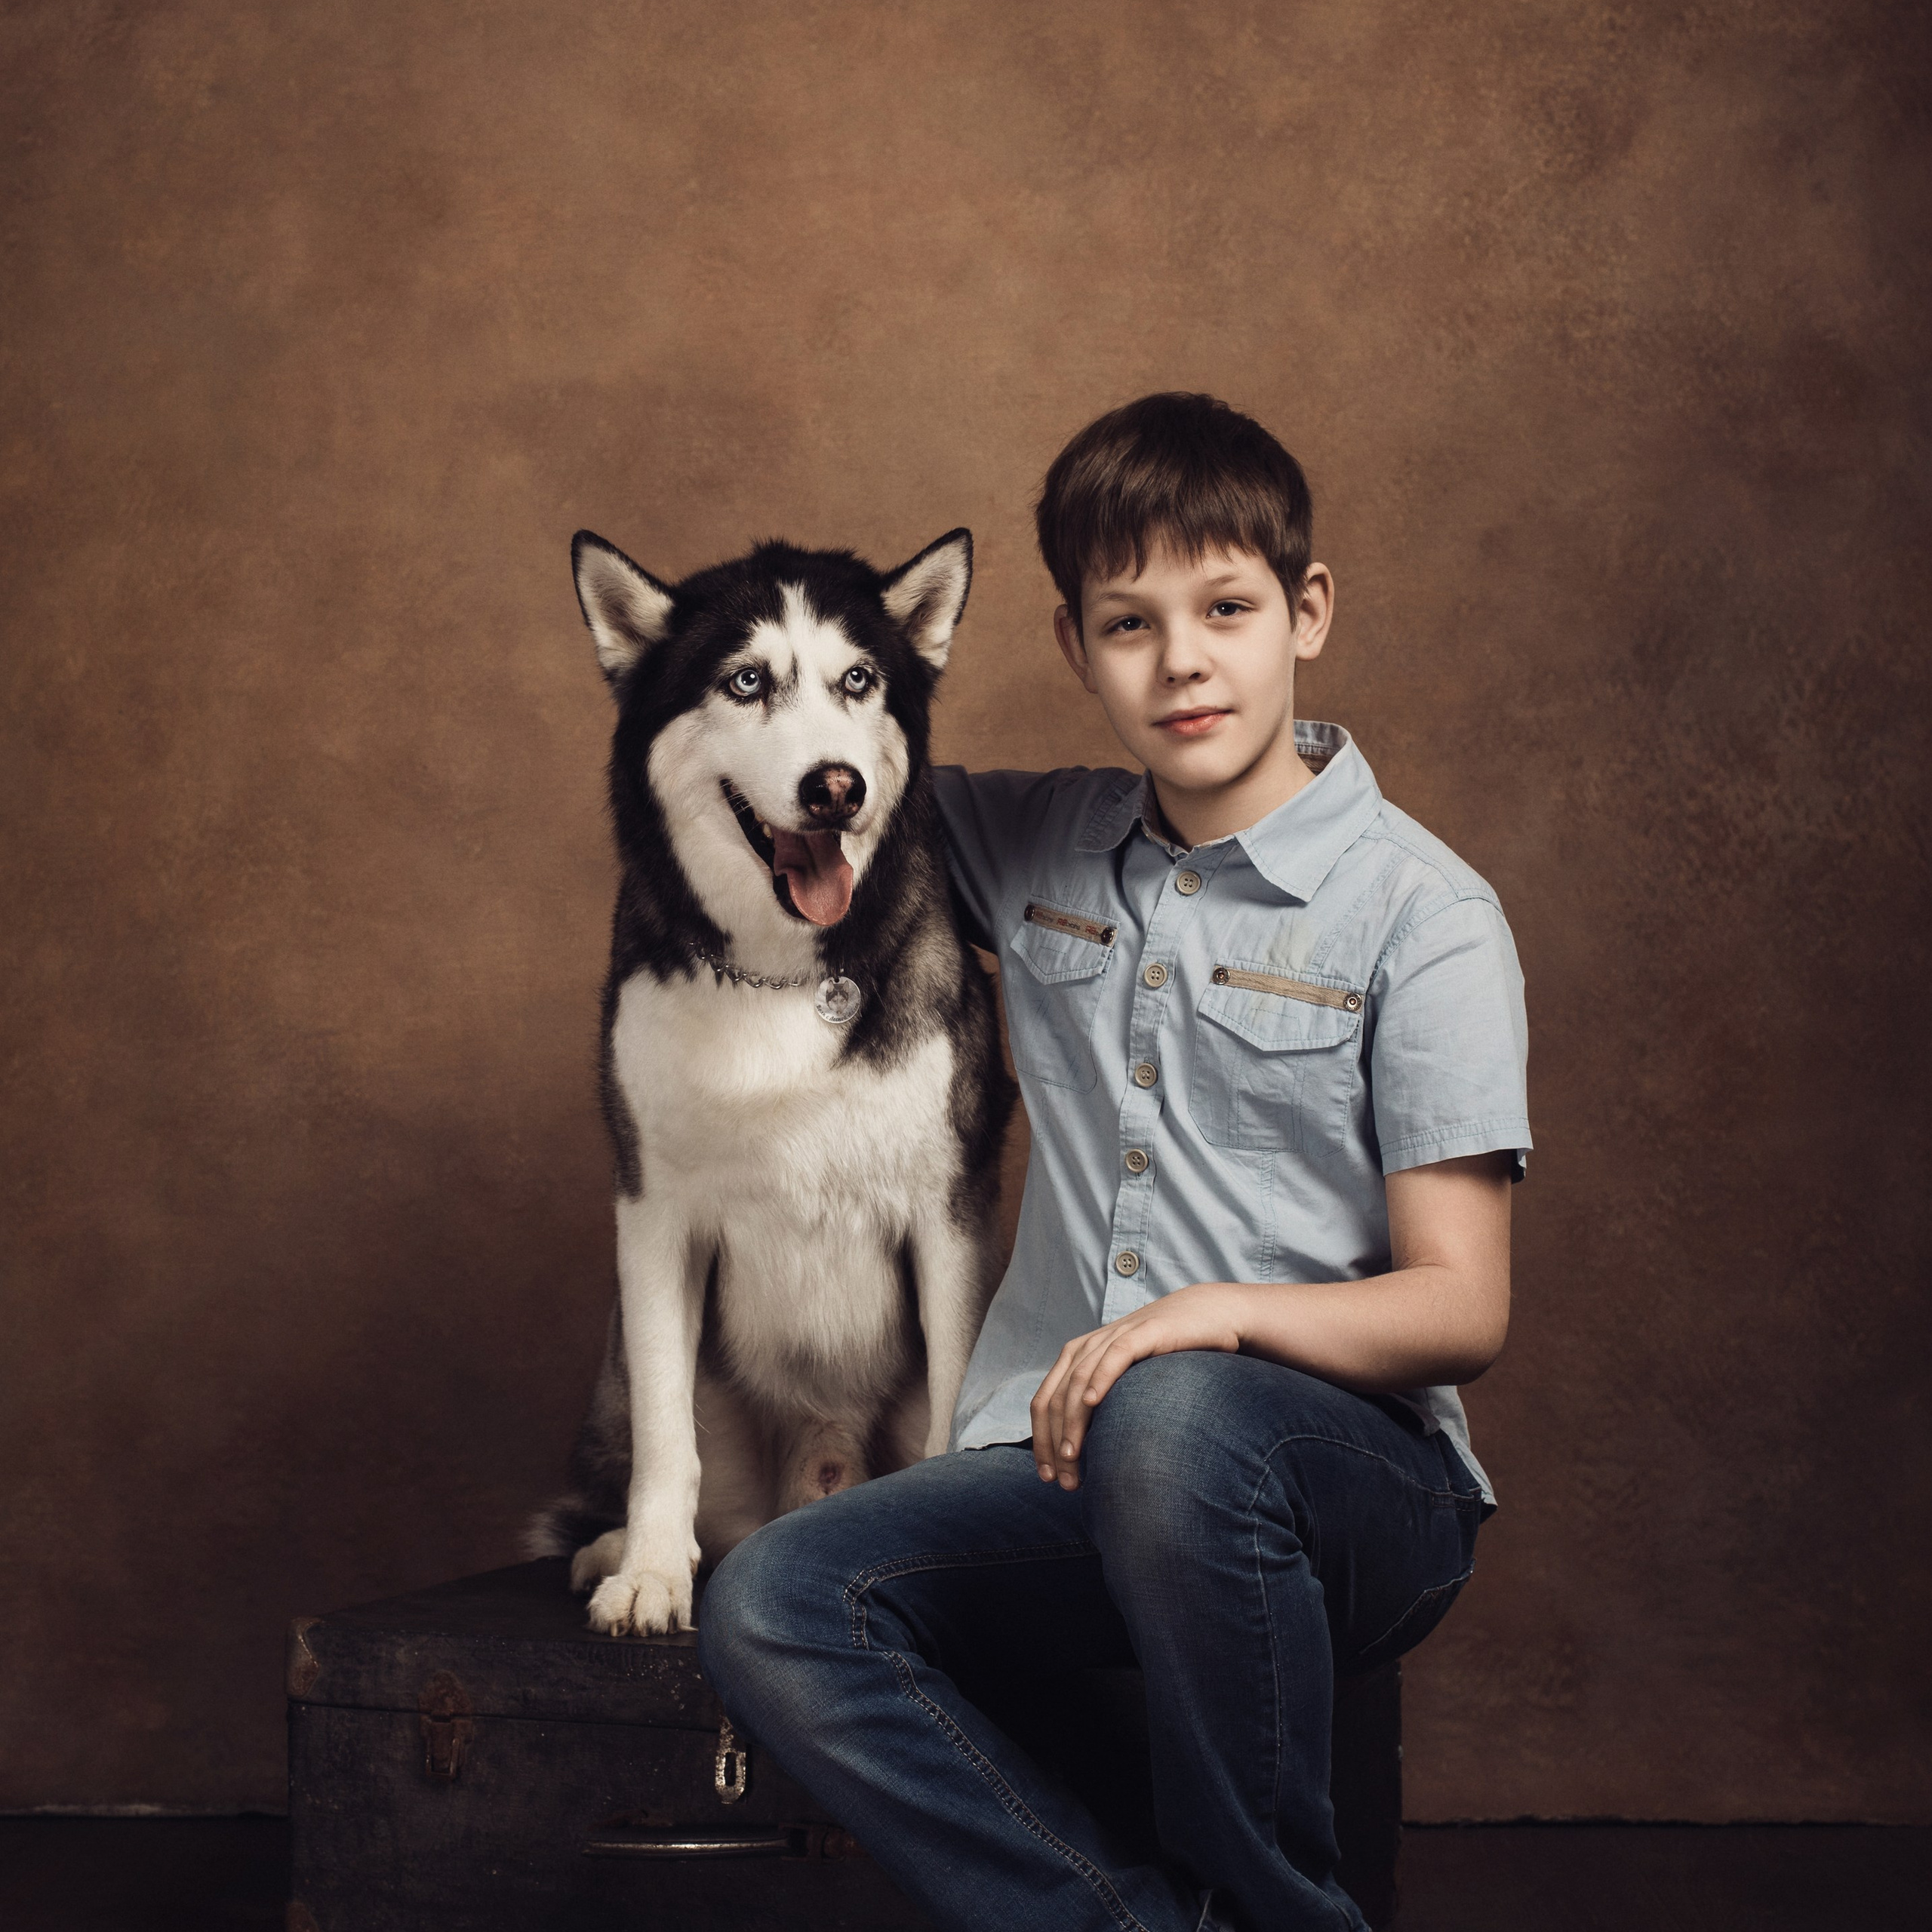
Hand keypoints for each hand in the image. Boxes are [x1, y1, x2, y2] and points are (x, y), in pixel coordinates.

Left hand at [1029, 1282, 1249, 1489]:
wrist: (1205, 1315)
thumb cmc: (1166, 1357)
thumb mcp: (1126, 1382)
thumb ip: (1104, 1407)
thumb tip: (1085, 1454)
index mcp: (1077, 1358)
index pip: (1044, 1402)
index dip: (1041, 1441)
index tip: (1048, 1477)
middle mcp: (1088, 1346)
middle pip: (1055, 1398)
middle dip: (1054, 1443)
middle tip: (1065, 1482)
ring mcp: (1114, 1336)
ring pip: (1078, 1381)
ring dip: (1072, 1423)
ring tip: (1073, 1456)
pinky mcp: (1144, 1332)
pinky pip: (1115, 1355)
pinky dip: (1100, 1377)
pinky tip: (1092, 1403)